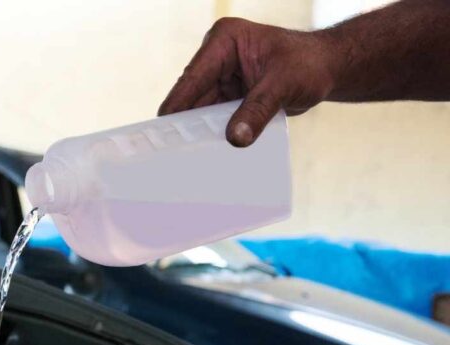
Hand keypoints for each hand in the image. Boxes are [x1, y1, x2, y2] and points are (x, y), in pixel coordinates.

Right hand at [158, 18, 337, 146]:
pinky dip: (212, 133)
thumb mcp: (283, 85)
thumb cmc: (309, 64)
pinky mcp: (228, 95)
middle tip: (173, 152)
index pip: (193, 77)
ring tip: (187, 157)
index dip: (177, 103)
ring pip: (200, 110)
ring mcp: (221, 76)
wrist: (327, 68)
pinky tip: (206, 152)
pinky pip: (214, 117)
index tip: (163, 129)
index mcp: (224, 41)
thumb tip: (235, 138)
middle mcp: (217, 57)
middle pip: (192, 95)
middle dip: (186, 122)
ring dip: (198, 131)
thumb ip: (258, 110)